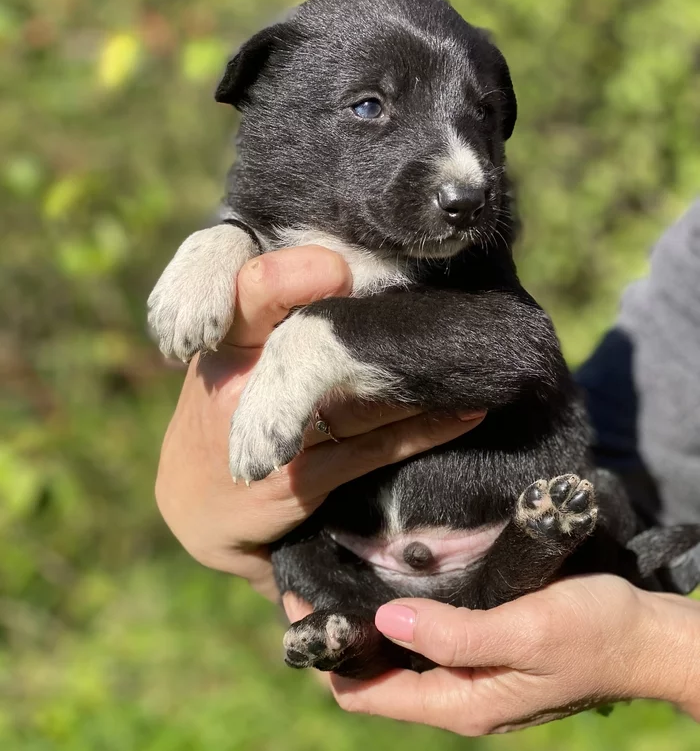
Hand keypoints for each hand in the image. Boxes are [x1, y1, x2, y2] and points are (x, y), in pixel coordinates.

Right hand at [155, 244, 484, 600]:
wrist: (196, 501)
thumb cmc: (223, 403)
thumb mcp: (227, 350)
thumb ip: (268, 304)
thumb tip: (347, 249)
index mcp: (227, 338)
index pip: (246, 292)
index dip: (287, 277)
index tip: (335, 266)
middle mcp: (241, 381)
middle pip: (292, 341)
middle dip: (337, 319)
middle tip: (385, 291)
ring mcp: (270, 432)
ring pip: (352, 394)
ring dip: (410, 373)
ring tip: (465, 347)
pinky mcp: (302, 478)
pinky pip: (373, 447)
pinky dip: (424, 428)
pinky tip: (466, 409)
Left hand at [314, 575, 699, 731]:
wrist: (644, 636)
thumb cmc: (593, 631)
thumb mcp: (526, 631)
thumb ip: (456, 635)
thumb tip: (383, 626)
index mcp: (458, 703)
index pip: (363, 693)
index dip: (324, 655)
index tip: (299, 603)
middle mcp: (455, 696)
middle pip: (372, 676)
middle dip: (337, 636)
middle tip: (310, 578)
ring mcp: (468, 676)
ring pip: (394, 657)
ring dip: (365, 623)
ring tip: (339, 572)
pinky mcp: (481, 651)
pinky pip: (422, 640)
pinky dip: (397, 616)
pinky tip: (390, 579)